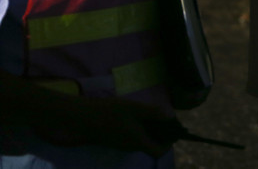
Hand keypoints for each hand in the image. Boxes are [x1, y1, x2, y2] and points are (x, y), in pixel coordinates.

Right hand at [34, 96, 180, 157]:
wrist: (80, 116)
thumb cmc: (109, 112)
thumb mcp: (135, 108)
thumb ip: (154, 113)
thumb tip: (171, 117)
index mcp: (138, 142)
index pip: (159, 151)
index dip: (169, 143)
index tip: (173, 129)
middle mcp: (130, 147)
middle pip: (151, 145)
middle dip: (161, 133)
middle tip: (165, 116)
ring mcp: (120, 144)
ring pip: (141, 140)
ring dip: (150, 129)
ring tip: (152, 112)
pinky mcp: (113, 139)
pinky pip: (132, 136)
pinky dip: (139, 128)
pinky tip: (137, 114)